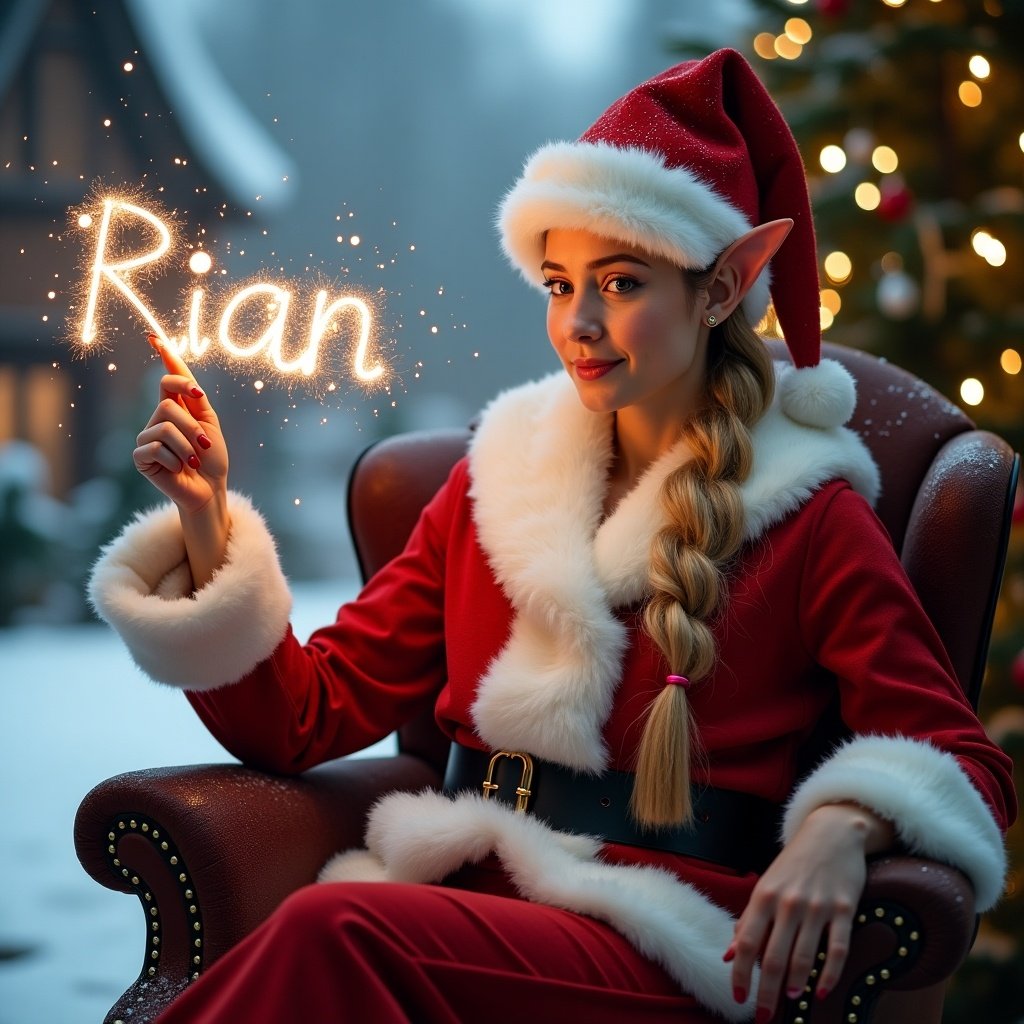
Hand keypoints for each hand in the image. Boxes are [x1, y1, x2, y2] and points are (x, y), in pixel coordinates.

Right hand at [134, 337, 227, 512]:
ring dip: (187, 446)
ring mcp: (147, 438)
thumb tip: (186, 376)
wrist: (210, 488)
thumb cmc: (212, 459)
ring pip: (164, 427)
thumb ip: (195, 400)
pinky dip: (175, 460)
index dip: (164, 360)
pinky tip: (177, 469)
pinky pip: (156, 448)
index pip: (168, 381)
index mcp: (175, 408)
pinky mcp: (140, 457)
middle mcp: (157, 419)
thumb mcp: (209, 424)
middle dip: (192, 426)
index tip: (155, 339)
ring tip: (193, 460)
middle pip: (168, 405)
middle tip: (203, 446)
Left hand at [725, 803, 892, 1021]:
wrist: (830, 832)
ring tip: (791, 1001)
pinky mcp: (845, 908)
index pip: (745, 943)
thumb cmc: (793, 864)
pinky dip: (831, 974)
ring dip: (796, 984)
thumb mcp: (765, 886)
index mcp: (763, 896)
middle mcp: (788, 903)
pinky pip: (838, 948)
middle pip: (773, 957)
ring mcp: (817, 906)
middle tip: (764, 1016)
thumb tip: (728, 955)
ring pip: (804, 956)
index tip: (738, 998)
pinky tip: (822, 990)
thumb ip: (749, 921)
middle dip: (767, 992)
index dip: (740, 974)